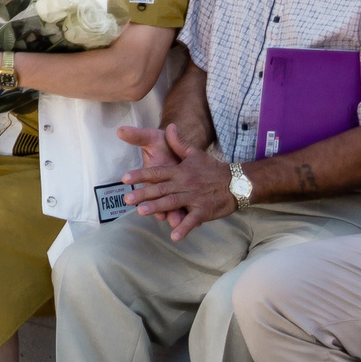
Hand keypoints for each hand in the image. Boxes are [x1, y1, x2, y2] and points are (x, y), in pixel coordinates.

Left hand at [115, 121, 236, 239]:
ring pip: (173, 202)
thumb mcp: (195, 153)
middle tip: (127, 199)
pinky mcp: (204, 211)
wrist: (236, 182)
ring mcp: (194, 198)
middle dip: (144, 194)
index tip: (124, 178)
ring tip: (141, 212)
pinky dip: (184, 227)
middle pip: (161, 189)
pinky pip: (192, 220)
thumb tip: (169, 126)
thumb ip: (178, 142)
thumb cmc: (212, 168)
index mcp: (179, 171)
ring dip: (158, 208)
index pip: (157, 172)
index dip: (140, 174)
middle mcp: (184, 184)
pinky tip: (174, 235)